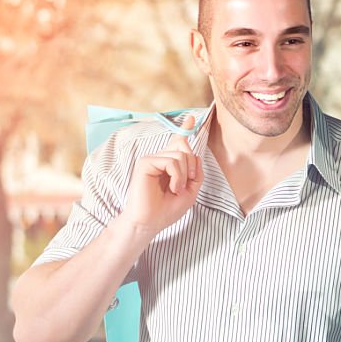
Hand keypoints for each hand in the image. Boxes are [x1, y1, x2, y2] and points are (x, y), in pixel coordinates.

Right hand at [121, 114, 203, 234]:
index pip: (177, 142)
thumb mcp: (190, 191)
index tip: (193, 118)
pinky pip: (171, 161)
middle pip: (184, 147)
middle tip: (186, 184)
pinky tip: (172, 188)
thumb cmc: (166, 210)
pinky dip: (177, 176)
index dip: (185, 129)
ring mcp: (151, 159)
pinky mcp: (145, 163)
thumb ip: (195, 172)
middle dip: (192, 166)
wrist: (150, 223)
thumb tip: (194, 153)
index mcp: (168, 164)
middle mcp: (159, 158)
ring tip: (177, 190)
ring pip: (180, 155)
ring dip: (184, 175)